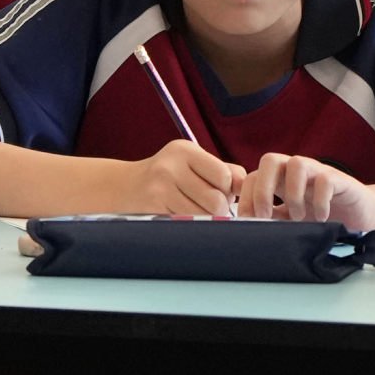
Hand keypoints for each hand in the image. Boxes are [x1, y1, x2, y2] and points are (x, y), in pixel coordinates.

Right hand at [128, 136, 245, 217]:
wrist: (126, 187)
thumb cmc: (170, 176)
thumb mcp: (193, 162)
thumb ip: (225, 170)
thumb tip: (248, 185)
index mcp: (185, 150)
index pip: (224, 175)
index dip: (228, 188)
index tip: (220, 190)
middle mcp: (170, 166)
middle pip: (216, 200)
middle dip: (220, 207)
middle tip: (210, 204)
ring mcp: (159, 188)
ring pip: (203, 215)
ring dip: (206, 218)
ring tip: (197, 209)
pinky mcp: (153, 208)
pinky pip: (187, 223)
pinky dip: (191, 223)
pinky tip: (182, 215)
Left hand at [240, 152, 373, 226]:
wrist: (363, 216)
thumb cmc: (324, 217)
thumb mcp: (293, 221)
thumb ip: (273, 219)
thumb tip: (249, 228)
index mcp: (281, 181)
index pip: (253, 177)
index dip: (246, 198)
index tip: (248, 222)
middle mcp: (297, 173)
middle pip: (270, 160)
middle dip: (263, 189)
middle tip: (266, 215)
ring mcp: (319, 173)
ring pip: (297, 164)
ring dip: (293, 194)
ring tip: (299, 217)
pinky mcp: (340, 180)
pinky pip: (325, 180)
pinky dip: (320, 201)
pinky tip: (322, 218)